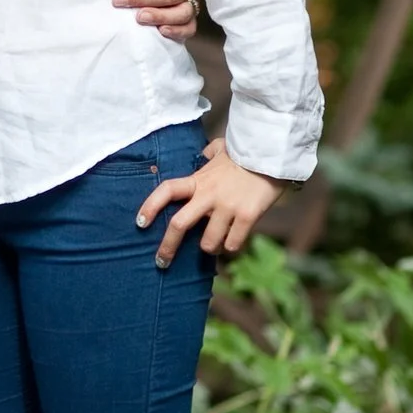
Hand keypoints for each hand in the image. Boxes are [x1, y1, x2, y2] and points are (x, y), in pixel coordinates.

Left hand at [139, 146, 284, 266]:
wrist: (272, 155)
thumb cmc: (244, 154)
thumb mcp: (220, 150)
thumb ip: (207, 155)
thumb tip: (203, 154)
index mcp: (198, 180)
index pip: (166, 191)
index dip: (149, 206)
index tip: (140, 223)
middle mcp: (208, 195)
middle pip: (179, 224)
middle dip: (167, 247)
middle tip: (161, 262)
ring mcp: (228, 207)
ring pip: (208, 242)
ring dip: (209, 248)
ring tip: (214, 243)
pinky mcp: (248, 216)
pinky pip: (233, 244)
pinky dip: (232, 246)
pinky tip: (234, 240)